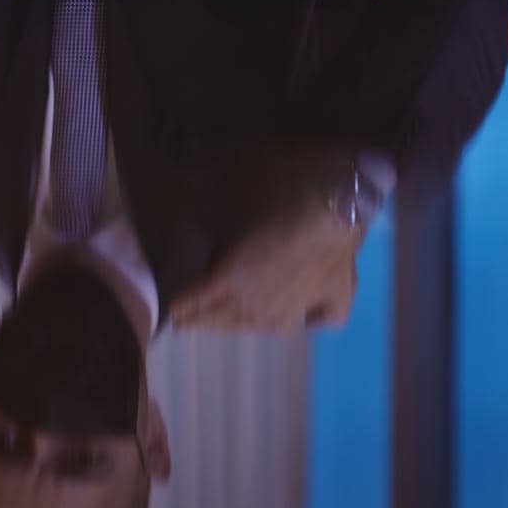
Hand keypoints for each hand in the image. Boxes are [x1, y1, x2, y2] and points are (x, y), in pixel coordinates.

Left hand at [170, 191, 362, 333]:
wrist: (342, 193)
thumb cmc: (278, 184)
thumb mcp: (220, 181)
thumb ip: (191, 194)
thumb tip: (166, 191)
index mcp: (230, 281)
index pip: (193, 302)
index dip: (178, 305)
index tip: (166, 310)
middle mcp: (261, 306)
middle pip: (224, 319)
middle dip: (204, 318)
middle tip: (190, 318)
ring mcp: (302, 307)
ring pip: (265, 326)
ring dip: (244, 321)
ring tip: (232, 317)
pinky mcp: (338, 296)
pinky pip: (320, 318)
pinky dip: (310, 319)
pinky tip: (307, 314)